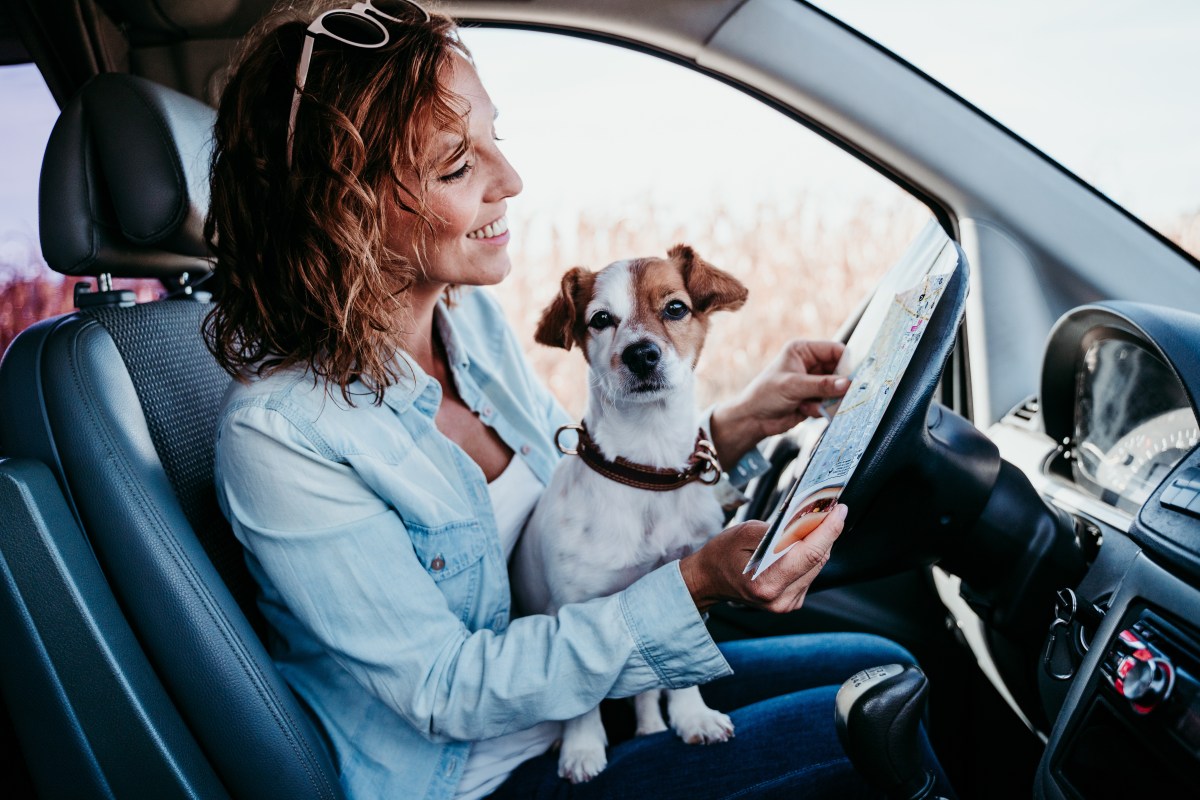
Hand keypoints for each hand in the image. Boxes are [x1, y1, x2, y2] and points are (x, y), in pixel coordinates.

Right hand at [679, 504, 846, 612]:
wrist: (709, 579)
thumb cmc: (722, 555)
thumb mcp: (746, 532)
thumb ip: (779, 529)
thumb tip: (808, 519)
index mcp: (767, 583)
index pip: (810, 554)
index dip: (829, 530)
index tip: (839, 511)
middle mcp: (780, 599)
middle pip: (818, 559)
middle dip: (826, 532)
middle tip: (830, 509)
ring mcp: (788, 603)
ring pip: (817, 566)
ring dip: (819, 542)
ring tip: (814, 522)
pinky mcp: (792, 601)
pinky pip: (810, 573)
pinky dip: (810, 555)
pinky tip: (802, 543)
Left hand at [710, 340, 849, 464]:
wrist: (753, 419)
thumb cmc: (765, 395)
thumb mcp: (793, 386)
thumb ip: (821, 385)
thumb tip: (847, 383)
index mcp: (803, 350)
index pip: (834, 350)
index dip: (847, 362)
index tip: (855, 377)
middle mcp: (810, 364)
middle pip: (839, 370)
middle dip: (839, 385)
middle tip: (840, 395)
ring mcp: (813, 382)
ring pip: (837, 388)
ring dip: (828, 399)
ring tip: (811, 404)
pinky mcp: (815, 398)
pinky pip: (830, 402)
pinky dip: (822, 408)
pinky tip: (805, 410)